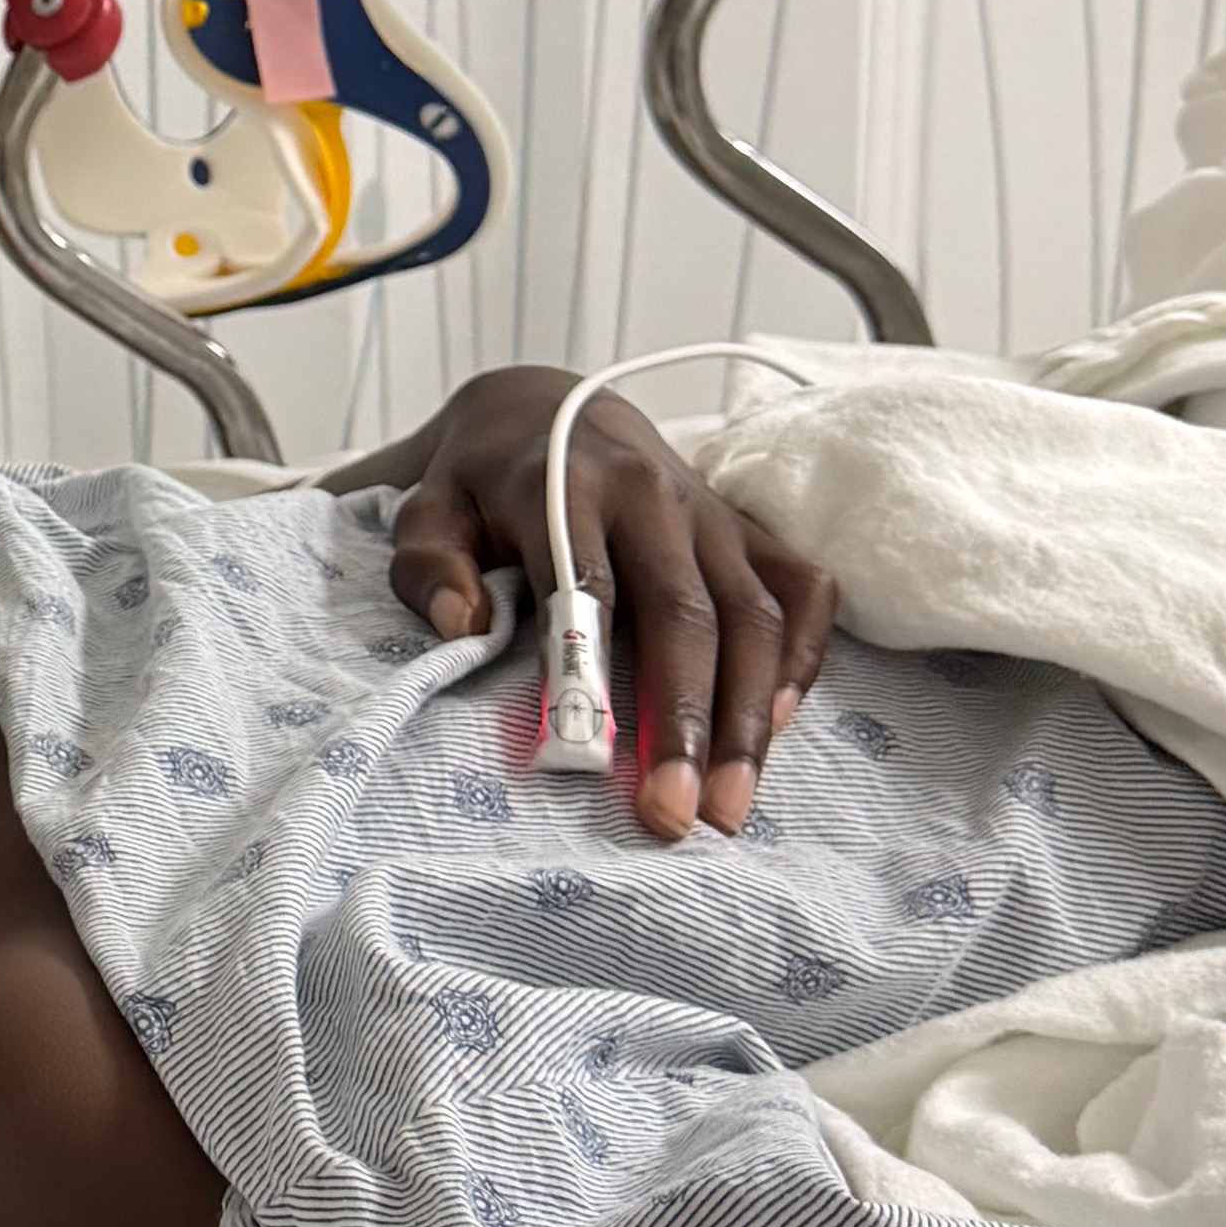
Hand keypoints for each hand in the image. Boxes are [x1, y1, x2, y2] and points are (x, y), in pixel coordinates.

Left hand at [327, 362, 840, 843]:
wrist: (544, 410)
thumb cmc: (479, 484)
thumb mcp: (425, 509)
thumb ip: (427, 562)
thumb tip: (462, 625)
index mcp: (566, 486)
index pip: (588, 584)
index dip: (594, 672)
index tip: (591, 758)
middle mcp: (653, 493)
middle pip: (687, 613)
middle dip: (687, 723)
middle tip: (676, 817)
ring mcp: (711, 511)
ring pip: (755, 614)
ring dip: (749, 717)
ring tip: (730, 807)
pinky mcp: (749, 529)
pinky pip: (800, 591)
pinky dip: (798, 659)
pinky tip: (774, 730)